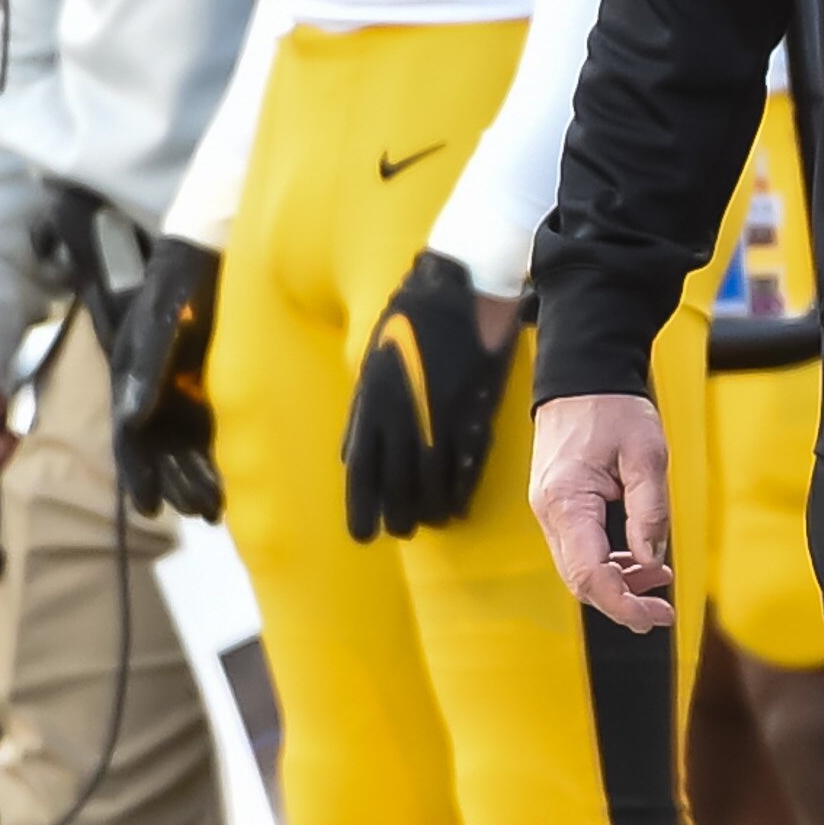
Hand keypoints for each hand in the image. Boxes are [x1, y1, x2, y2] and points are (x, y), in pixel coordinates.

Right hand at [108, 235, 224, 521]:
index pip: (129, 438)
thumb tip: (131, 418)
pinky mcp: (209, 386)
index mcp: (131, 378)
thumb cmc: (181, 283)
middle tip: (205, 510)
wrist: (212, 251)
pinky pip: (209, 430)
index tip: (149, 508)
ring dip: (197, 476)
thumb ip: (147, 366)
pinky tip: (234, 478)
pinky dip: (216, 454)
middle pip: (160, 450)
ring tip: (219, 506)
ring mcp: (181, 390)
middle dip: (177, 483)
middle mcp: (153, 392)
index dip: (137, 474)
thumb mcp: (162, 320)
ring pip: (184, 446)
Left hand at [342, 251, 521, 541]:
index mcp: (372, 406)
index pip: (361, 474)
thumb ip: (362, 413)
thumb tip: (350, 457)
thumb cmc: (410, 320)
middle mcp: (401, 419)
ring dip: (430, 509)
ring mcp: (440, 419)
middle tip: (402, 532)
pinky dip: (460, 490)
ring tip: (433, 523)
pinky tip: (458, 506)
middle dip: (397, 516)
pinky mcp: (473, 413)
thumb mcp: (372, 363)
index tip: (363, 535)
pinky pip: (465, 466)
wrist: (459, 289)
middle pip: (396, 486)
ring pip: (431, 482)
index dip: (361, 509)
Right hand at [528, 392, 676, 633]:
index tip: (659, 615)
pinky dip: (608, 563)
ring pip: (579, 569)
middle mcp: (550, 513)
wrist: (582, 377)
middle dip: (623, 602)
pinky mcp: (558, 506)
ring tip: (659, 578)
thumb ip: (650, 512)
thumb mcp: (647, 454)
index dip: (625, 605)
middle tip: (663, 610)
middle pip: (580, 582)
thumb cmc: (614, 408)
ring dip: (618, 583)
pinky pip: (579, 550)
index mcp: (568, 501)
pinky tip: (638, 559)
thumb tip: (652, 563)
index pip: (590, 575)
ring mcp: (549, 511)